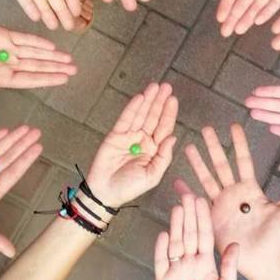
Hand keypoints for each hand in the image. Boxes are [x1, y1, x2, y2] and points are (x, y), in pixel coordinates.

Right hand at [0, 18, 76, 126]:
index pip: (29, 80)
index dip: (47, 79)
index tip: (64, 79)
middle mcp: (5, 64)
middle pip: (35, 66)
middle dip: (54, 68)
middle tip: (74, 69)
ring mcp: (4, 48)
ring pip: (33, 53)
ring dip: (50, 55)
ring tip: (68, 58)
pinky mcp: (1, 34)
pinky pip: (23, 39)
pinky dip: (37, 42)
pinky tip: (52, 45)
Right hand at [86, 82, 177, 207]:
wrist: (105, 193)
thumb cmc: (129, 188)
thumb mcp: (152, 176)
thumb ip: (164, 157)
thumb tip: (173, 138)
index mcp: (154, 150)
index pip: (164, 128)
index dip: (169, 113)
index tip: (173, 99)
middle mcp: (143, 140)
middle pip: (153, 117)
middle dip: (159, 102)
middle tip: (166, 86)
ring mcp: (129, 137)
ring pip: (140, 115)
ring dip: (147, 100)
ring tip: (154, 87)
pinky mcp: (115, 135)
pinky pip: (125, 119)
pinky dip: (132, 108)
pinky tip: (139, 98)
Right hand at [154, 195, 238, 279]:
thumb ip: (229, 266)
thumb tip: (235, 244)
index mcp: (206, 263)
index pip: (204, 236)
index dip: (203, 218)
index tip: (202, 200)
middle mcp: (189, 263)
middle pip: (189, 235)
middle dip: (189, 216)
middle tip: (188, 195)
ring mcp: (175, 271)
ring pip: (175, 244)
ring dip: (176, 226)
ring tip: (177, 208)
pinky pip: (161, 262)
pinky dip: (161, 249)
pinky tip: (163, 234)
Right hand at [176, 123, 279, 279]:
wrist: (264, 262)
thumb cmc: (278, 238)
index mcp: (251, 190)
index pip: (243, 161)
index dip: (239, 144)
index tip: (234, 126)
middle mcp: (234, 195)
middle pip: (221, 166)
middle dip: (213, 147)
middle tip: (206, 128)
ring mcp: (221, 206)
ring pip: (207, 179)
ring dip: (197, 163)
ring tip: (188, 146)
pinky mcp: (211, 220)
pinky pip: (197, 203)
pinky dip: (186, 193)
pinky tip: (177, 181)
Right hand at [216, 0, 279, 36]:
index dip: (227, 3)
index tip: (219, 17)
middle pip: (244, 1)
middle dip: (234, 16)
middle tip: (225, 32)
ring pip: (258, 4)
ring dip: (248, 17)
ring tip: (239, 31)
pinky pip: (278, 0)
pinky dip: (269, 11)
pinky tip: (259, 22)